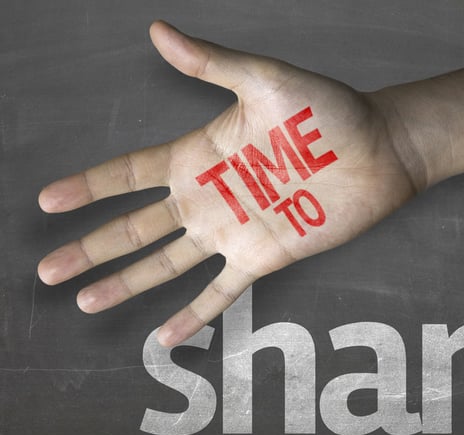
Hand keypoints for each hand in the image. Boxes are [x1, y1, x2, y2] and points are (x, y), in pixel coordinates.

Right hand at [37, 21, 416, 346]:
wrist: (378, 151)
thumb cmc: (327, 111)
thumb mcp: (264, 80)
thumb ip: (211, 65)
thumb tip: (157, 29)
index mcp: (200, 155)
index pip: (129, 174)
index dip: (88, 187)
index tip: (48, 199)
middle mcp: (208, 197)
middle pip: (135, 227)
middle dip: (91, 248)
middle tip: (47, 269)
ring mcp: (232, 232)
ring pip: (166, 265)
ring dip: (125, 283)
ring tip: (85, 301)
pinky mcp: (262, 258)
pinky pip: (219, 293)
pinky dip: (192, 315)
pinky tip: (164, 337)